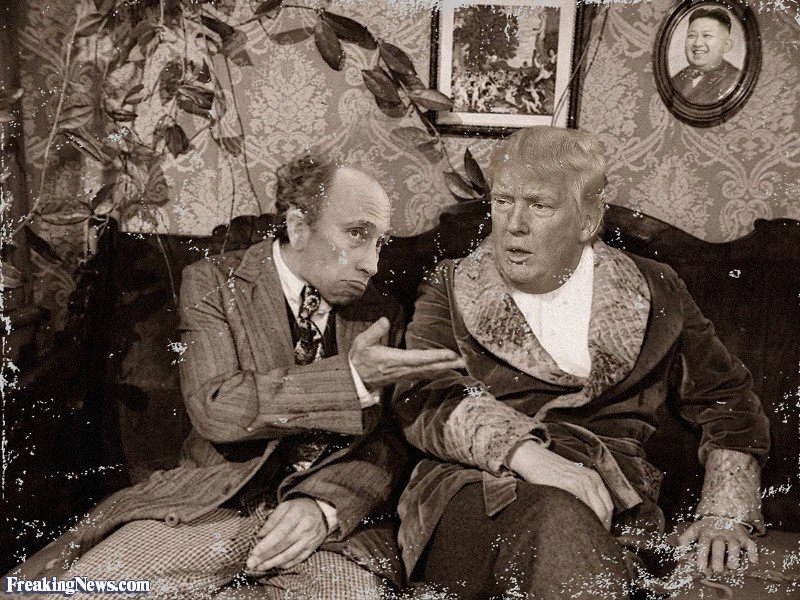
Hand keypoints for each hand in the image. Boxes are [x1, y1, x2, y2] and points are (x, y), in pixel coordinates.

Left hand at [245, 497, 327, 573]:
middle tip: (252, 564)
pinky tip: (276, 566)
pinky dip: (287, 564)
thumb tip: (260, 536)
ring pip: (290, 554)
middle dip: (266, 556)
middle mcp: (304, 528)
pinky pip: (299, 558)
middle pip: (283, 545)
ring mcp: (310, 539)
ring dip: (274, 563)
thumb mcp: (285, 507)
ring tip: (261, 567)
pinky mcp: (313, 546)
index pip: (280, 532)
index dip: (267, 544)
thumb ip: (272, 520)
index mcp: (296, 514)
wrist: (321, 510)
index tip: (254, 552)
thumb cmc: (298, 508)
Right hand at [349, 317, 465, 389]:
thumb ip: (374, 331)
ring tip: (461, 364)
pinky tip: (446, 369)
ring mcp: (404, 375)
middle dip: (447, 364)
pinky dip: (437, 371)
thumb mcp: (361, 343)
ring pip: (429, 372)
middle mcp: (402, 369)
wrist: (354, 381)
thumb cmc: (358, 360)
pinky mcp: (404, 377)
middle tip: (465, 361)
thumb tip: (385, 319)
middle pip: (429, 367)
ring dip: (445, 368)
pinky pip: (424, 375)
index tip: (450, 354)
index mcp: (393, 360)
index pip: (418, 358)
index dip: (435, 356)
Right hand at [508, 440, 613, 530]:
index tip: (600, 532)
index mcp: (594, 478)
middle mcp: (589, 481)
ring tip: (583, 536)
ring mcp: (578, 484)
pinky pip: (577, 509)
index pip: (609, 506)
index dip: (607, 523)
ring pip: (593, 513)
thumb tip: (593, 515)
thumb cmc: (552, 469)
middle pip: (603, 512)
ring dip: (590, 526)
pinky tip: (573, 527)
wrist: (534, 458)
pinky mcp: (566, 488)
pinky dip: (578, 520)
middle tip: (593, 538)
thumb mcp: (576, 476)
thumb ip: (586, 491)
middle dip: (600, 527)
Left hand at [678, 516, 756, 573]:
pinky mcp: (744, 538)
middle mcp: (719, 534)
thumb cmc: (707, 528)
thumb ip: (684, 540)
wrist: (723, 514)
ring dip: (734, 557)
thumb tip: (678, 551)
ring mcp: (733, 536)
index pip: (703, 544)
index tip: (701, 569)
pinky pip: (751, 545)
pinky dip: (753, 553)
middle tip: (718, 570)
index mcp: (705, 533)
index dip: (702, 556)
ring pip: (734, 546)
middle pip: (718, 546)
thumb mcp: (694, 530)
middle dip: (718, 559)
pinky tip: (752, 561)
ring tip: (732, 567)